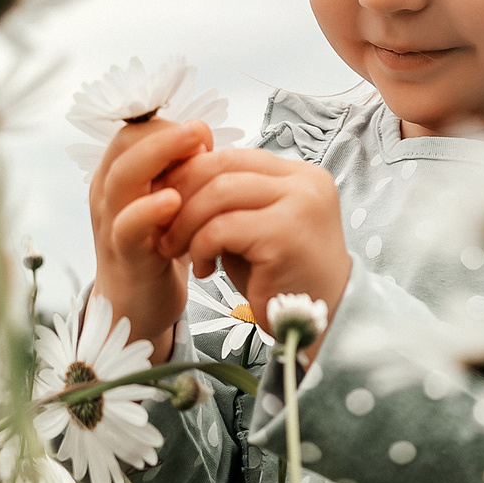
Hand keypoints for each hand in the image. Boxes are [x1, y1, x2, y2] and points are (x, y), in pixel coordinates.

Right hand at [87, 117, 215, 362]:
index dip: (167, 128)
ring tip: (193, 148)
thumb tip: (202, 137)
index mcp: (118, 176)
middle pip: (125, 146)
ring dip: (158, 157)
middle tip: (199, 129)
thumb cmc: (157, 248)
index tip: (201, 138)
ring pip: (121, 179)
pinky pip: (128, 227)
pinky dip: (148, 211)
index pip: (134, 132)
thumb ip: (178, 172)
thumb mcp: (166, 202)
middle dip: (165, 132)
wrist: (137, 306)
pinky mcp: (125, 255)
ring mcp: (111, 223)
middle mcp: (108, 194)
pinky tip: (173, 202)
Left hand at [153, 148, 351, 340]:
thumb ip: (229, 201)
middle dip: (182, 193)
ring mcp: (299, 204)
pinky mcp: (285, 234)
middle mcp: (305, 182)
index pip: (233, 156)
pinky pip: (222, 227)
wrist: (322, 326)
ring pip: (219, 192)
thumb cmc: (282, 280)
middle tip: (162, 224)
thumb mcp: (255, 228)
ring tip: (176, 249)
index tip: (165, 199)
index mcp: (299, 175)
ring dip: (186, 221)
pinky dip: (201, 246)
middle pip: (223, 165)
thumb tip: (175, 178)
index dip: (191, 173)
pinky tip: (205, 269)